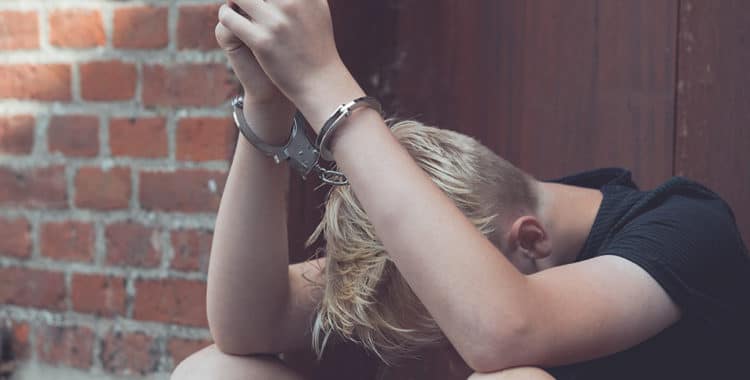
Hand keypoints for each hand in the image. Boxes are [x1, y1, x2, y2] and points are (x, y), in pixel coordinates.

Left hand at [218, 0, 365, 131]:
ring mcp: (276, 23)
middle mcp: (292, 4)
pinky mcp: (262, 42)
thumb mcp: (318, 8)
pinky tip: (229, 17)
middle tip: (245, 2)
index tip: (259, 0)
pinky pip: (230, 18)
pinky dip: (225, 14)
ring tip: (235, 4)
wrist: (319, 80)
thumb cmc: (318, 43)